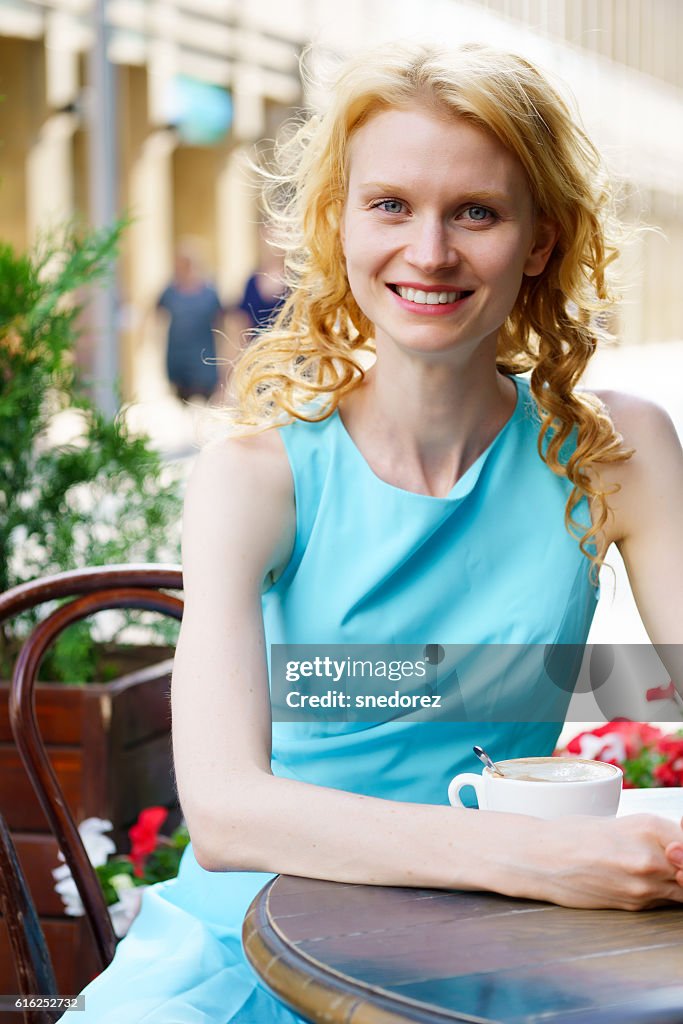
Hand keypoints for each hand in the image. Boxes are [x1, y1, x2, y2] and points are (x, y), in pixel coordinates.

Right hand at [528, 813, 682, 910]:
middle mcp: (652, 857)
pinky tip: (645, 882)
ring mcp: (645, 885)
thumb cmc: (575, 834)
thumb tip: (681, 846)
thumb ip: (659, 836)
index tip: (678, 848)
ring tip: (656, 871)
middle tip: (669, 861)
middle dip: (681, 865)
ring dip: (676, 881)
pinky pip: (665, 900)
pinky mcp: (635, 904)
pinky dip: (663, 893)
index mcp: (650, 826)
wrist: (541, 858)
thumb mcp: (623, 823)